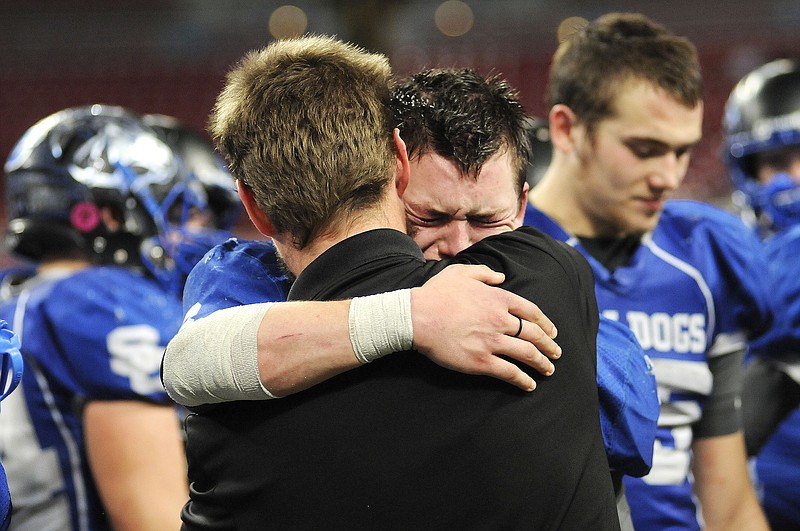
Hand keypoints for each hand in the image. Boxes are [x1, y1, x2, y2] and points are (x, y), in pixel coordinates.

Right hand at [410, 264, 560, 390]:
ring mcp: (492, 342)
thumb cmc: (436, 294)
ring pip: (527, 354)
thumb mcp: (461, 272)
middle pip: (534, 334)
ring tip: (549, 370)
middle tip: (556, 352)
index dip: (545, 323)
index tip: (552, 331)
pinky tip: (529, 385)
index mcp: (498, 298)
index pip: (531, 311)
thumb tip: (501, 277)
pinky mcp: (481, 361)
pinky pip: (509, 372)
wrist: (416, 317)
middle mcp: (500, 320)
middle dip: (549, 345)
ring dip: (542, 363)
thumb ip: (485, 273)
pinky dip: (523, 380)